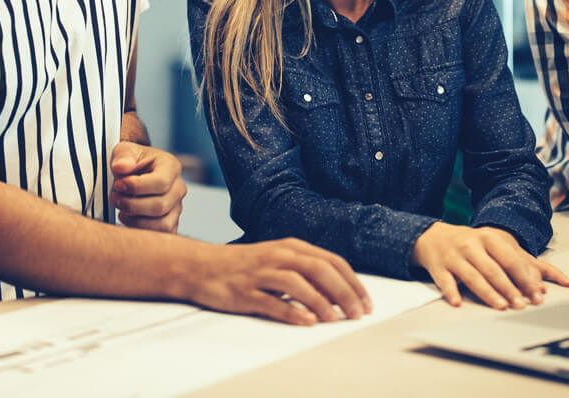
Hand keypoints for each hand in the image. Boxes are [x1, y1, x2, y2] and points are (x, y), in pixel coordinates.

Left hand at [108, 141, 186, 232]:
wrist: (135, 173)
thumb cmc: (131, 161)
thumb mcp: (124, 151)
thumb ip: (123, 156)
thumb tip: (121, 167)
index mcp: (171, 167)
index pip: (161, 182)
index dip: (137, 187)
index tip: (118, 185)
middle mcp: (178, 188)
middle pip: (160, 205)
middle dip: (132, 205)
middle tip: (114, 198)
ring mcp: (177, 207)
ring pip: (162, 224)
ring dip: (136, 220)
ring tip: (120, 210)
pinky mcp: (171, 223)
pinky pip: (160, 235)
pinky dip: (141, 230)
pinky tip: (128, 219)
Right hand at [190, 238, 372, 325]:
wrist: (202, 265)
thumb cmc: (245, 265)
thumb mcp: (279, 259)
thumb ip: (306, 270)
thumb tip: (339, 292)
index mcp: (292, 247)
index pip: (332, 261)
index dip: (353, 282)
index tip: (366, 302)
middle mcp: (279, 256)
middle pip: (320, 270)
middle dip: (344, 292)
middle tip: (357, 313)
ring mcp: (262, 273)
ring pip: (298, 284)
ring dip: (321, 302)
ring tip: (335, 319)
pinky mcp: (245, 292)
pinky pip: (272, 302)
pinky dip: (291, 312)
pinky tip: (306, 322)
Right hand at [411, 223, 568, 309]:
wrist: (432, 236)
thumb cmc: (471, 244)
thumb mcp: (494, 245)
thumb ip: (520, 262)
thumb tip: (547, 284)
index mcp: (488, 238)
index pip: (510, 259)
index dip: (524, 277)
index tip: (536, 295)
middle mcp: (471, 245)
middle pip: (492, 269)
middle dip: (508, 288)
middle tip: (521, 305)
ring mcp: (453, 255)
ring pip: (472, 276)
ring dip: (487, 292)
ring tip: (500, 306)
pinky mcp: (438, 267)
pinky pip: (445, 281)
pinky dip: (452, 292)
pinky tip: (458, 302)